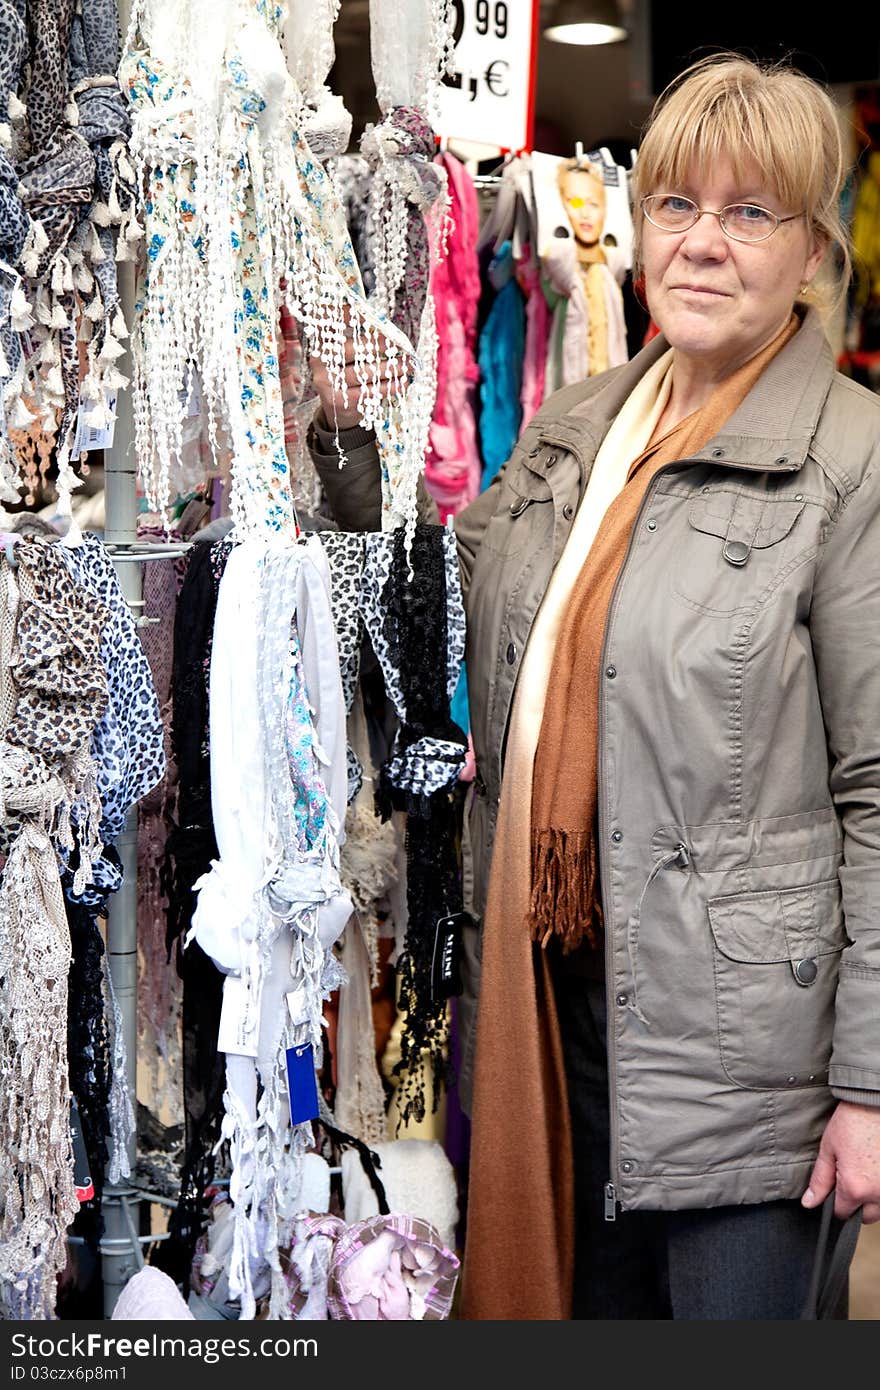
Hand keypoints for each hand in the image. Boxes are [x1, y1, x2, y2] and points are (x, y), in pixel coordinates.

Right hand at [307, 306, 404, 431]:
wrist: (338, 409)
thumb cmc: (349, 373)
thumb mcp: (348, 354)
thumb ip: (360, 338)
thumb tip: (384, 324)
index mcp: (320, 342)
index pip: (332, 322)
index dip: (349, 314)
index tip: (372, 314)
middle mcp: (319, 361)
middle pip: (353, 349)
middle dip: (381, 346)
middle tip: (401, 345)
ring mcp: (327, 381)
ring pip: (363, 372)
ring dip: (389, 368)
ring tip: (407, 365)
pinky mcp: (338, 401)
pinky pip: (368, 392)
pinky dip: (388, 387)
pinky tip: (402, 383)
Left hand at [802, 1100, 879, 1222]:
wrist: (875, 1103)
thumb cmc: (853, 1122)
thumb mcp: (828, 1149)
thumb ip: (819, 1181)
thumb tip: (810, 1202)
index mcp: (855, 1188)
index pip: (842, 1213)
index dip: (834, 1203)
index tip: (835, 1188)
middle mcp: (878, 1194)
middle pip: (865, 1216)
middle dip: (857, 1203)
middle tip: (852, 1178)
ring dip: (873, 1198)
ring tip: (865, 1170)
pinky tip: (876, 1168)